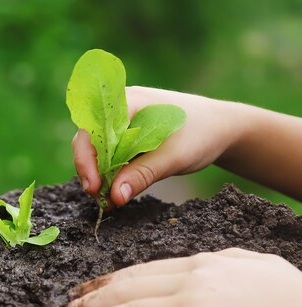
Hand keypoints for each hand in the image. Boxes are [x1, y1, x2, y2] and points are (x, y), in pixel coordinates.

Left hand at [61, 248, 301, 306]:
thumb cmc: (293, 298)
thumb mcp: (253, 265)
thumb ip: (221, 264)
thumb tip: (201, 264)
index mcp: (201, 263)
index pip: (140, 271)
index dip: (107, 282)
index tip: (86, 290)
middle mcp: (190, 280)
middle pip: (127, 289)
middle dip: (92, 302)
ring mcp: (192, 306)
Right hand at [72, 86, 245, 206]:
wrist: (223, 128)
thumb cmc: (201, 134)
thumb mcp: (174, 157)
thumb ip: (143, 175)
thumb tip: (115, 197)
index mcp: (128, 101)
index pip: (92, 129)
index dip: (86, 158)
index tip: (94, 186)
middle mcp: (119, 107)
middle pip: (88, 140)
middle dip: (90, 170)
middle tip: (99, 198)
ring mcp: (121, 120)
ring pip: (96, 149)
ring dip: (99, 174)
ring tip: (108, 200)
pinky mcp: (126, 134)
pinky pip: (109, 153)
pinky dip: (110, 173)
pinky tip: (116, 191)